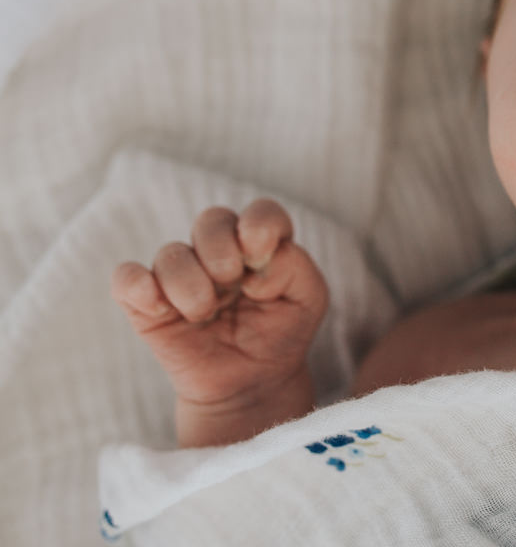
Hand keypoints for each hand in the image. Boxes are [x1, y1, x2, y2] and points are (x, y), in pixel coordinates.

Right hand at [111, 199, 327, 412]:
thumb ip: (294, 267)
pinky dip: (137, 286)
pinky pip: (126, 278)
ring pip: (171, 253)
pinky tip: (160, 307)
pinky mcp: (148, 304)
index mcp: (261, 244)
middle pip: (212, 220)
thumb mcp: (308, 299)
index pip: (260, 212)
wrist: (251, 383)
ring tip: (204, 313)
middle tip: (231, 281)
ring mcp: (182, 276)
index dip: (259, 223)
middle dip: (221, 248)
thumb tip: (256, 263)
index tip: (259, 252)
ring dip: (189, 284)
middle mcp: (220, 252)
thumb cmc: (281, 333)